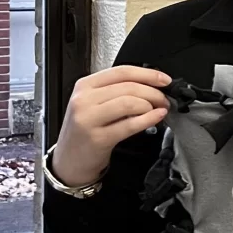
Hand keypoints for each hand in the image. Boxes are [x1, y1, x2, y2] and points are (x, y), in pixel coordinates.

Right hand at [50, 66, 171, 187]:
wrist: (69, 160)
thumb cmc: (85, 131)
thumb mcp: (93, 104)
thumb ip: (115, 91)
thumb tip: (150, 84)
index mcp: (84, 86)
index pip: (122, 72)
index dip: (148, 74)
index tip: (164, 80)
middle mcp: (84, 100)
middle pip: (128, 87)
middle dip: (154, 92)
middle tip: (164, 99)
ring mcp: (88, 119)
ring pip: (129, 103)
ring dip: (151, 105)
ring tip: (158, 110)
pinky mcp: (98, 138)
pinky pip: (129, 125)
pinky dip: (148, 119)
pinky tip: (156, 117)